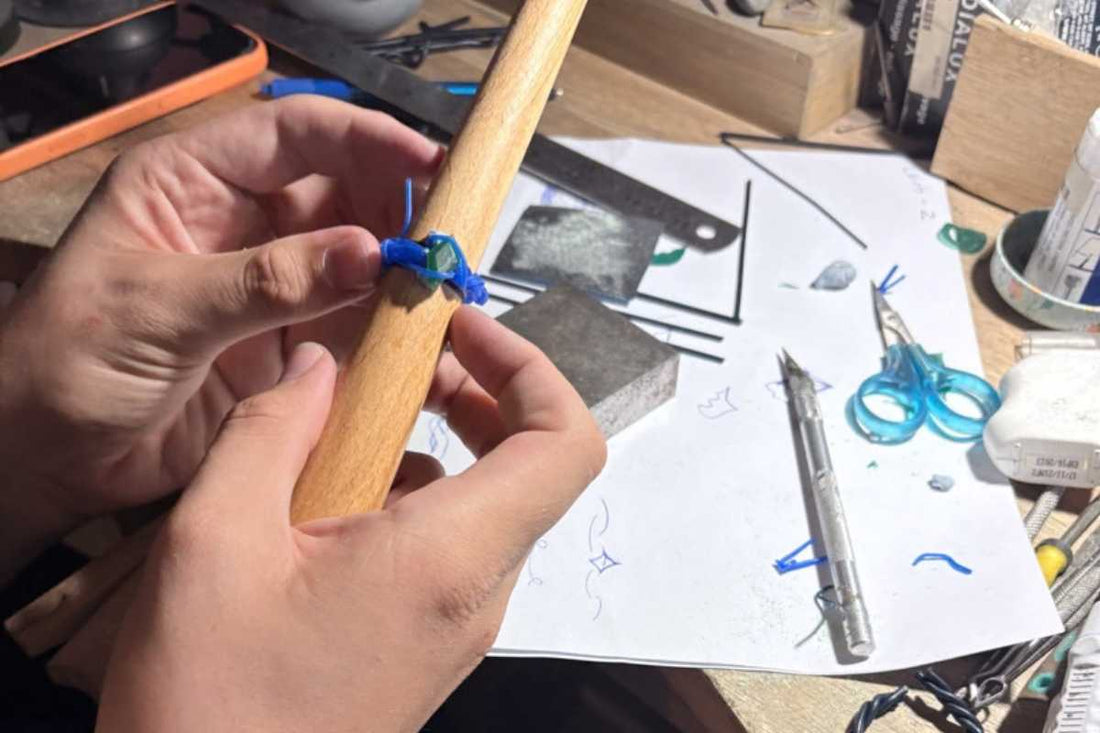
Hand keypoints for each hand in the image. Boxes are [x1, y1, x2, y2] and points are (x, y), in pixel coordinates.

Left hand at [0, 97, 441, 579]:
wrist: (45, 464)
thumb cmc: (64, 366)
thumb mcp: (159, 309)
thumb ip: (268, 281)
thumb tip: (370, 253)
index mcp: (192, 183)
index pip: (296, 135)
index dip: (367, 141)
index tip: (430, 167)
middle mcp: (241, 225)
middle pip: (342, 194)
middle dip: (397, 212)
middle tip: (446, 245)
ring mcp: (270, 287)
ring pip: (357, 263)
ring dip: (400, 276)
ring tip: (446, 296)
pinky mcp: (287, 346)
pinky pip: (352, 328)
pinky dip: (389, 335)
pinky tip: (421, 345)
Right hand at [96, 309, 606, 732]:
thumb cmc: (210, 702)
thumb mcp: (213, 539)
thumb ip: (271, 429)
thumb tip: (318, 367)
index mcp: (449, 557)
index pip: (565, 444)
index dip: (533, 367)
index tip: (465, 330)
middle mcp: (476, 593)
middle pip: (529, 465)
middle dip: (477, 392)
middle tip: (407, 359)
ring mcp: (457, 623)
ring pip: (484, 503)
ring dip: (434, 443)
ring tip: (348, 421)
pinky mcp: (428, 641)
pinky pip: (447, 545)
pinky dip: (409, 496)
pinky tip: (329, 494)